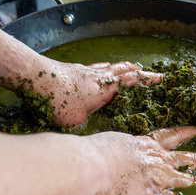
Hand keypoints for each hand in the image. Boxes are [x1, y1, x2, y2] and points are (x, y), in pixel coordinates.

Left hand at [31, 60, 162, 126]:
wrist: (34, 76)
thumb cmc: (56, 101)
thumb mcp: (75, 121)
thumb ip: (86, 122)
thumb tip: (88, 127)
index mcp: (105, 89)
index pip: (132, 82)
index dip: (148, 80)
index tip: (161, 78)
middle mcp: (98, 77)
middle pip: (124, 70)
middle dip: (138, 72)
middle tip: (148, 72)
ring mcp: (86, 71)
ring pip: (110, 67)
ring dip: (122, 67)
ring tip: (129, 67)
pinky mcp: (73, 69)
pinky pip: (95, 67)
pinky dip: (103, 67)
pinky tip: (99, 69)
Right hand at [86, 126, 195, 194]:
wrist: (92, 168)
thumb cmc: (96, 151)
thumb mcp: (114, 141)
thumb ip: (126, 148)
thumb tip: (126, 153)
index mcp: (146, 144)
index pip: (171, 136)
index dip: (185, 133)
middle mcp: (156, 161)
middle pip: (184, 158)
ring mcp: (156, 179)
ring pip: (180, 179)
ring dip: (190, 180)